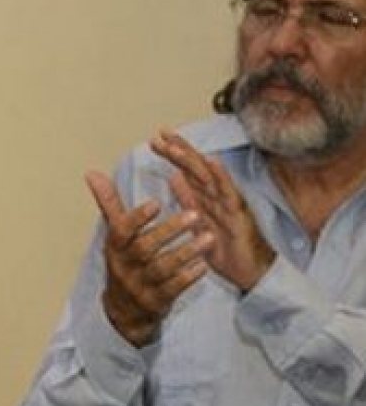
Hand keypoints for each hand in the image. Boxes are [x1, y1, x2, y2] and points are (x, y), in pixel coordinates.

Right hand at [84, 169, 211, 345]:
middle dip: (169, 232)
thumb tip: (92, 173)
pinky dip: (188, 278)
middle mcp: (125, 266)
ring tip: (208, 237)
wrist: (124, 310)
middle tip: (194, 215)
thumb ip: (109, 204)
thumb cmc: (125, 262)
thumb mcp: (115, 235)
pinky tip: (204, 265)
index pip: (122, 231)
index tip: (156, 203)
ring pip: (162, 268)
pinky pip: (173, 289)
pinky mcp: (156, 301)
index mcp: (116, 247)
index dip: (137, 218)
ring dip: (186, 252)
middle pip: (144, 248)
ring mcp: (140, 286)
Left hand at [153, 127, 275, 292]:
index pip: (188, 170)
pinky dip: (220, 176)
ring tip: (176, 145)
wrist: (250, 272)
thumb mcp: (198, 222)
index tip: (156, 140)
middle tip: (161, 134)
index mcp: (205, 198)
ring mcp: (228, 203)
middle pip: (196, 167)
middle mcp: (217, 196)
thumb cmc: (225, 248)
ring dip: (192, 159)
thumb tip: (173, 178)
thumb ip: (187, 199)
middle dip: (179, 149)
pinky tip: (212, 162)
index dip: (174, 154)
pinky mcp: (238, 214)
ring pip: (209, 176)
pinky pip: (228, 193)